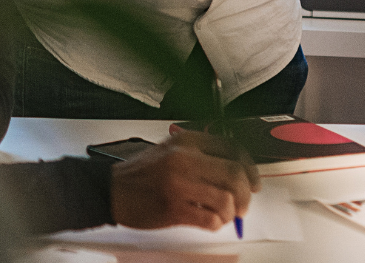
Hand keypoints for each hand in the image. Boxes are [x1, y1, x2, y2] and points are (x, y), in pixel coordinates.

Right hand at [110, 130, 259, 230]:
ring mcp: (179, 184)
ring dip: (232, 212)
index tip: (254, 181)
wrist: (110, 190)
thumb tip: (238, 172)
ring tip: (225, 215)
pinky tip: (211, 221)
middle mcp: (185, 159)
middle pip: (235, 174)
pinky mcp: (174, 209)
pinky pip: (210, 219)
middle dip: (247, 194)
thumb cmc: (142, 173)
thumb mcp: (171, 150)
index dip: (251, 168)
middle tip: (244, 204)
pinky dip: (217, 223)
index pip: (233, 148)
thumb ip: (202, 155)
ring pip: (227, 199)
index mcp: (188, 141)